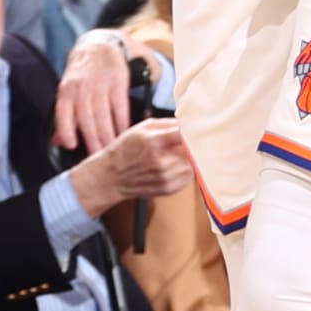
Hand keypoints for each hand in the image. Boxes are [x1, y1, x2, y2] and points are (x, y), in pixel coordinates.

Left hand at [55, 29, 157, 150]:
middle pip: (87, 119)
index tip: (72, 146)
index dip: (66, 129)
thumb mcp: (67, 91)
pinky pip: (120, 106)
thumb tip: (57, 143)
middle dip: (94, 141)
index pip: (63, 112)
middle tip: (100, 158)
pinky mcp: (118, 81)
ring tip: (113, 150)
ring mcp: (100, 84)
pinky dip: (123, 122)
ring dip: (109, 135)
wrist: (99, 47)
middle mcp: (82, 87)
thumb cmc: (81, 76)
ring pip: (104, 115)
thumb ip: (63, 118)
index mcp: (66, 91)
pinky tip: (126, 133)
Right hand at [70, 118, 192, 218]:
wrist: (112, 177)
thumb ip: (168, 123)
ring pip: (195, 164)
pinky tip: (173, 165)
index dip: (196, 130)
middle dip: (195, 143)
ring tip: (178, 153)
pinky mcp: (170, 189)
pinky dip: (186, 169)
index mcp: (154, 141)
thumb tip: (189, 121)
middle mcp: (162, 161)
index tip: (198, 127)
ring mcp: (166, 177)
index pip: (186, 134)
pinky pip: (189, 176)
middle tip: (190, 140)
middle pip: (194, 150)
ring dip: (191, 157)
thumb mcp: (142, 128)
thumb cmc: (125, 150)